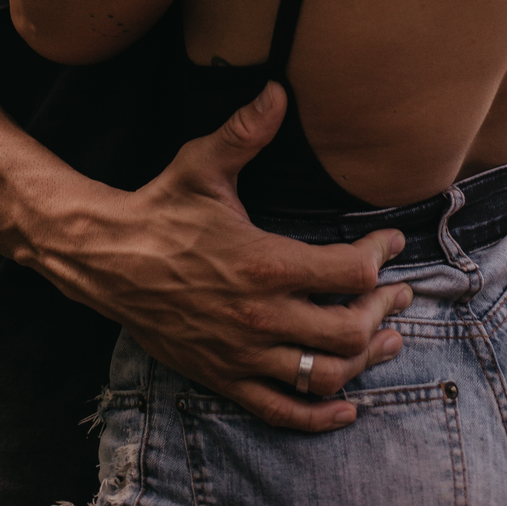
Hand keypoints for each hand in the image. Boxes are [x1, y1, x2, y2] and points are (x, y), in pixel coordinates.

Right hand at [40, 83, 411, 432]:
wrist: (107, 259)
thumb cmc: (159, 209)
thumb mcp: (201, 164)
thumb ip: (246, 131)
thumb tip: (278, 90)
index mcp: (263, 263)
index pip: (349, 272)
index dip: (380, 256)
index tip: (389, 242)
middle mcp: (260, 317)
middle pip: (348, 330)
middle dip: (383, 311)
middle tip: (399, 294)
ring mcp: (243, 354)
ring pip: (324, 375)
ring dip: (365, 361)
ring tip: (385, 340)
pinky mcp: (224, 377)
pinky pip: (282, 411)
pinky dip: (320, 415)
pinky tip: (345, 406)